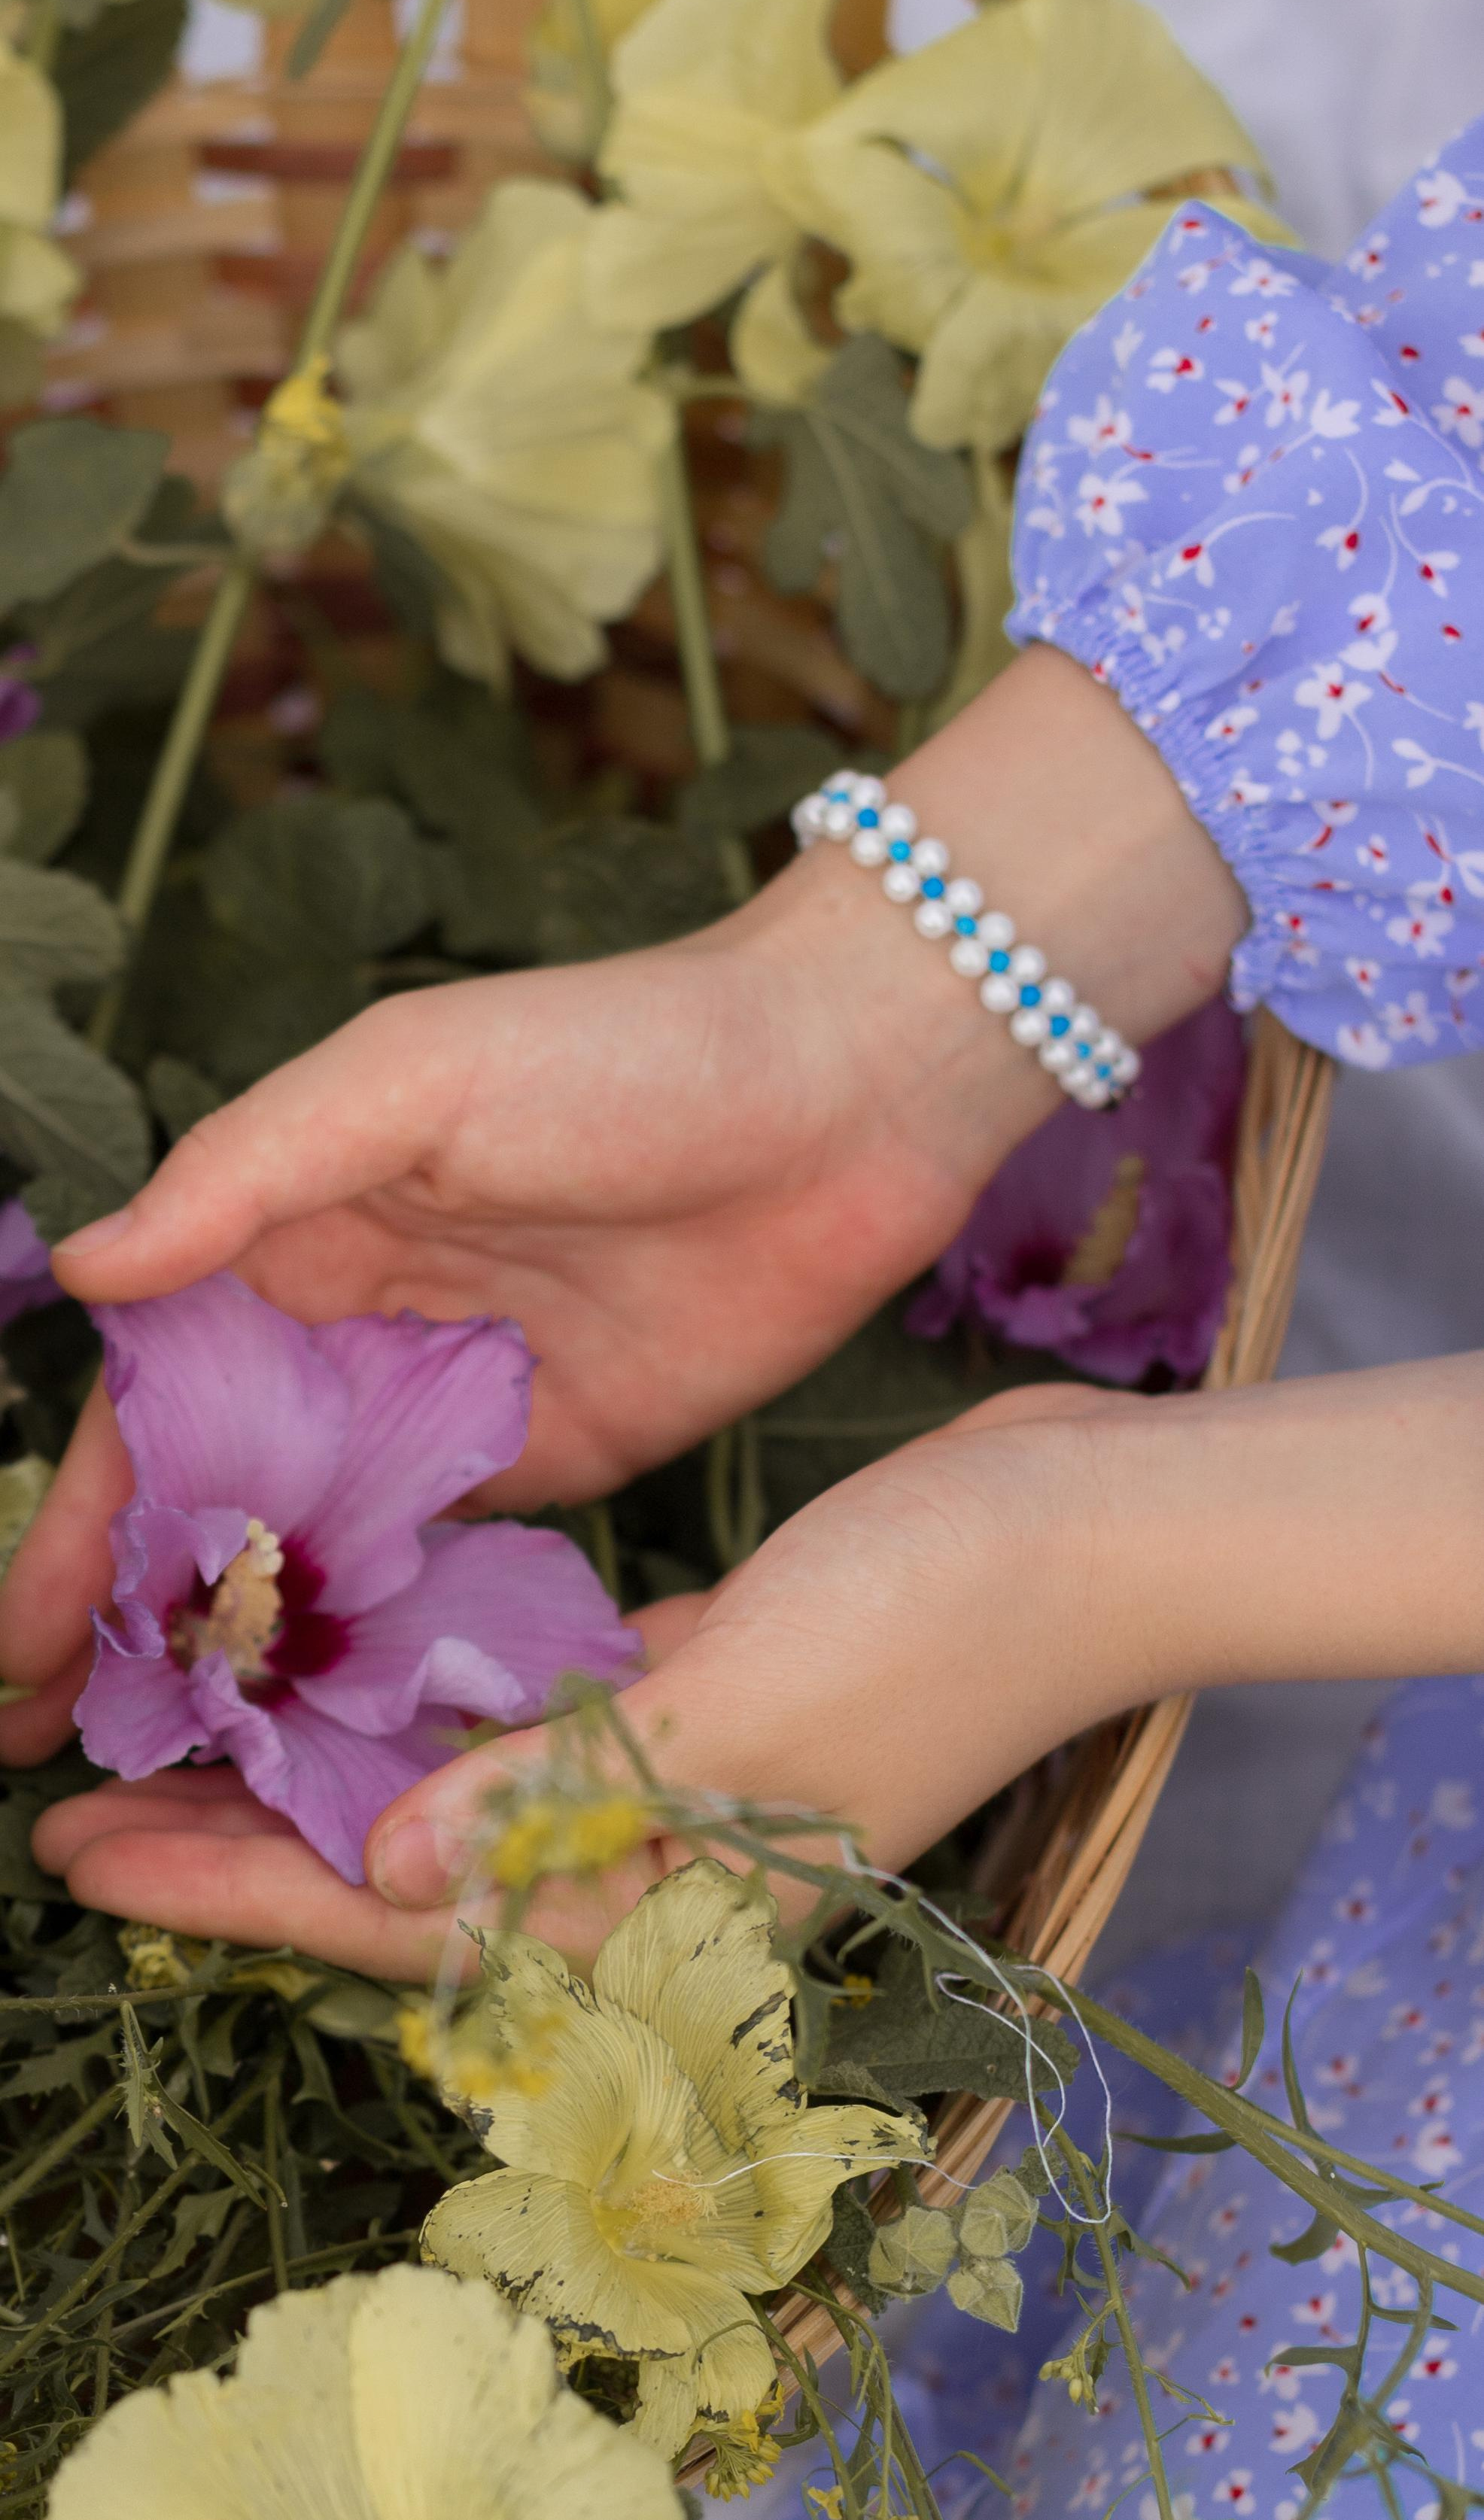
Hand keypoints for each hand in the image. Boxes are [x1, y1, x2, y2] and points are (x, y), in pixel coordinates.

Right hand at [0, 647, 1243, 1766]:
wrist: (847, 1091)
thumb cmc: (622, 1048)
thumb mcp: (413, 1080)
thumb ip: (247, 1174)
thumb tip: (83, 1268)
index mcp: (295, 1237)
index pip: (150, 1406)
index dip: (77, 1526)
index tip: (13, 1646)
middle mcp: (359, 1334)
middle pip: (217, 1502)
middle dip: (131, 1623)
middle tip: (50, 1754)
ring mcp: (459, 1409)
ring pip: (322, 1555)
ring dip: (245, 1658)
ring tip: (168, 1780)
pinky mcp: (565, 1462)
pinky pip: (452, 1572)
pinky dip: (387, 1649)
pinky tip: (335, 1742)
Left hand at [29, 1384, 1119, 1977]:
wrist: (1098, 1528)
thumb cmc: (936, 1620)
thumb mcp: (735, 1710)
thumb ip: (552, 1798)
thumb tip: (371, 1867)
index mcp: (666, 1894)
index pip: (400, 1919)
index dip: (230, 1892)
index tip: (78, 1856)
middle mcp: (665, 1860)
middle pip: (407, 1873)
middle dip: (247, 1848)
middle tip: (84, 1801)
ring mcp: (695, 1781)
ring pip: (462, 1796)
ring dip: (335, 1770)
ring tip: (203, 1732)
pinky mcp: (720, 1694)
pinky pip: (544, 1725)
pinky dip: (450, 1706)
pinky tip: (379, 1661)